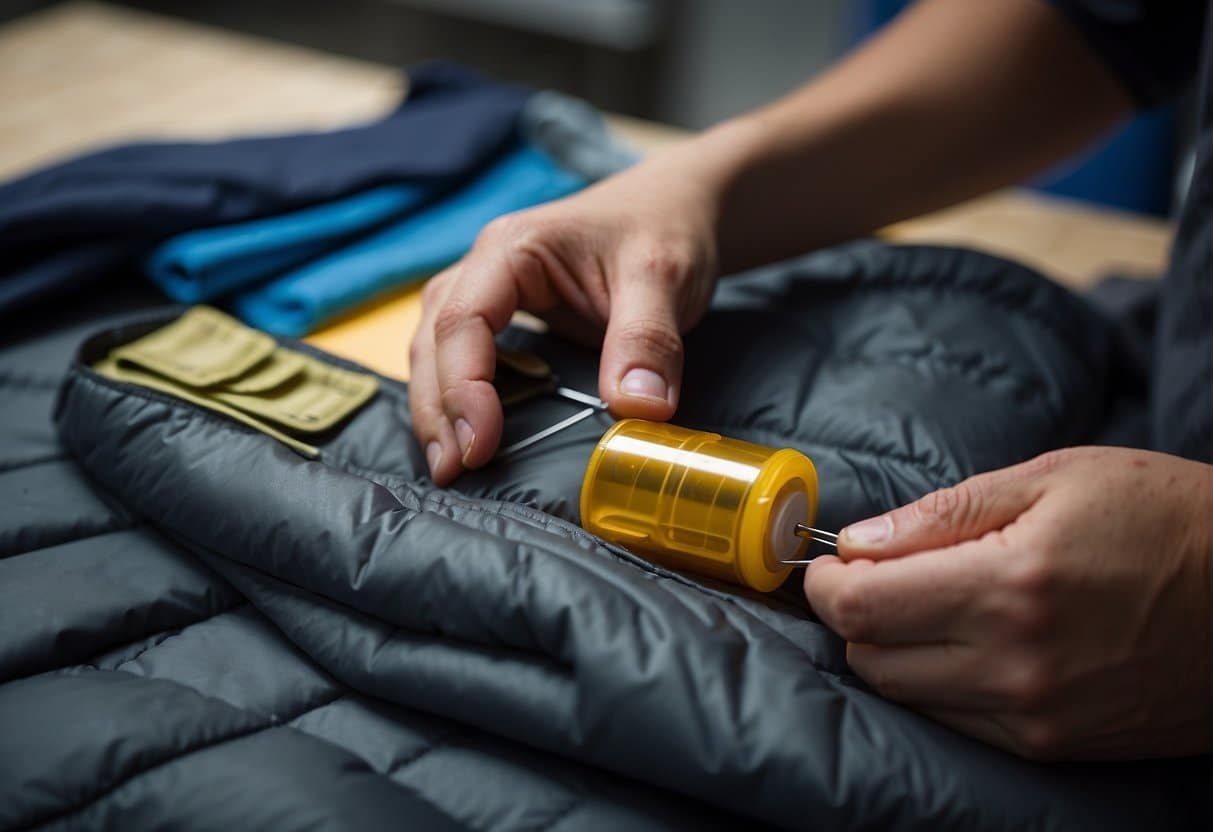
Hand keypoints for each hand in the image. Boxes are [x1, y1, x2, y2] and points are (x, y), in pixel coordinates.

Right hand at [409, 160, 719, 484]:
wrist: (677, 208)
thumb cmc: (664, 228)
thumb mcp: (664, 276)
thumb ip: (648, 340)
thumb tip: (637, 411)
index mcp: (512, 248)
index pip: (463, 320)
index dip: (463, 387)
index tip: (479, 445)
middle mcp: (486, 269)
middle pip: (434, 341)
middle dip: (437, 410)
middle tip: (452, 472)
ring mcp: (490, 294)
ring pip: (437, 352)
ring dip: (439, 409)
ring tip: (451, 468)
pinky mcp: (507, 321)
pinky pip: (464, 360)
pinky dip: (459, 401)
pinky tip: (471, 440)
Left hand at [805, 446, 1211, 759]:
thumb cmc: (1164, 518)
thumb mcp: (1054, 479)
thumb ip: (941, 514)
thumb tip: (857, 542)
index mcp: (1007, 587)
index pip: (859, 608)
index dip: (824, 583)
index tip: (829, 563)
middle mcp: (1014, 665)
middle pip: (870, 657)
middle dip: (853, 613)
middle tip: (877, 576)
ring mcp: (1036, 716)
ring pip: (906, 694)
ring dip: (893, 649)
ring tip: (927, 604)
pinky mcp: (1056, 745)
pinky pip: (955, 722)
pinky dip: (937, 682)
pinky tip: (965, 641)